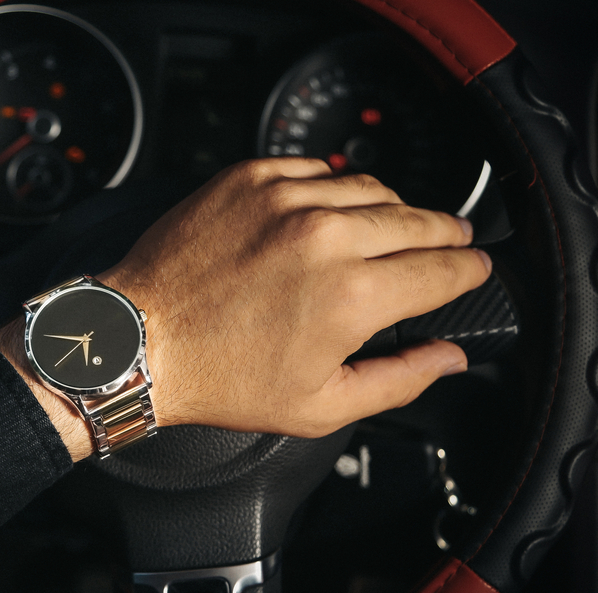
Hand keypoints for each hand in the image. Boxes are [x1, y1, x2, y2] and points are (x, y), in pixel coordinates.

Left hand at [98, 158, 490, 437]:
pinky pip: (315, 169)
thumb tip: (448, 357)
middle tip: (449, 243)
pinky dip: (332, 188)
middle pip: (420, 221)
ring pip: (371, 188)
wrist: (139, 340)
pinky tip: (329, 210)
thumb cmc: (217, 377)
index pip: (445, 269)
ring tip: (392, 228)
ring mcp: (285, 198)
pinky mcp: (249, 178)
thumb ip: (399, 379)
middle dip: (445, 234)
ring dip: (392, 209)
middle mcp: (325, 236)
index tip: (472, 270)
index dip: (469, 271)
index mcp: (352, 296)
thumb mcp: (319, 405)